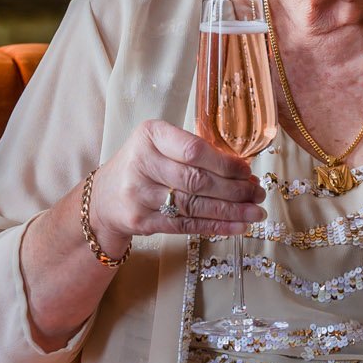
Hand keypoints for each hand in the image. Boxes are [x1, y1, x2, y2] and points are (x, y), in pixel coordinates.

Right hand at [87, 119, 266, 257]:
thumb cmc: (142, 166)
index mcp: (149, 135)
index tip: (246, 171)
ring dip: (231, 211)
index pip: (194, 150)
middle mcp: (141, 163)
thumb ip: (193, 151)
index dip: (225, 163)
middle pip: (197, 180)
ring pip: (195, 205)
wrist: (105, 196)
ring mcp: (139, 195)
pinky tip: (237, 226)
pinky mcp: (141, 221)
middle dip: (235, 190)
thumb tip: (243, 172)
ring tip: (255, 213)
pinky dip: (216, 227)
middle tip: (258, 194)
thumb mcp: (159, 144)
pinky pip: (186, 225)